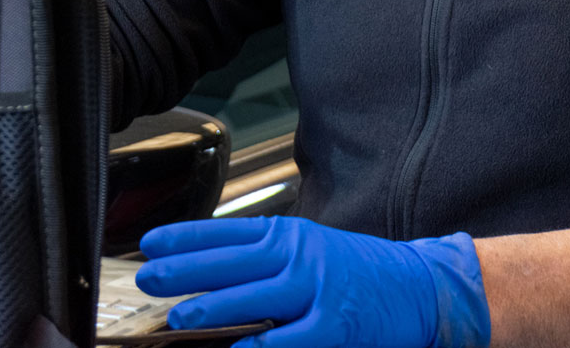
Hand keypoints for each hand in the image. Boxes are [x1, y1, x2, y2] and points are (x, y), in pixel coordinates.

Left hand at [136, 216, 492, 347]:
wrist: (420, 286)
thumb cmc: (359, 271)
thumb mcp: (309, 249)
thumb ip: (266, 259)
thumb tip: (212, 272)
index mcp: (289, 235)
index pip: (225, 233)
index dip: (184, 238)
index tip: (150, 243)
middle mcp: (299, 257)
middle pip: (230, 262)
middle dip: (184, 271)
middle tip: (149, 278)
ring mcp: (317, 291)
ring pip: (252, 298)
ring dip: (211, 307)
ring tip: (178, 315)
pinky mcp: (335, 327)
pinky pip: (288, 340)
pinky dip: (260, 346)